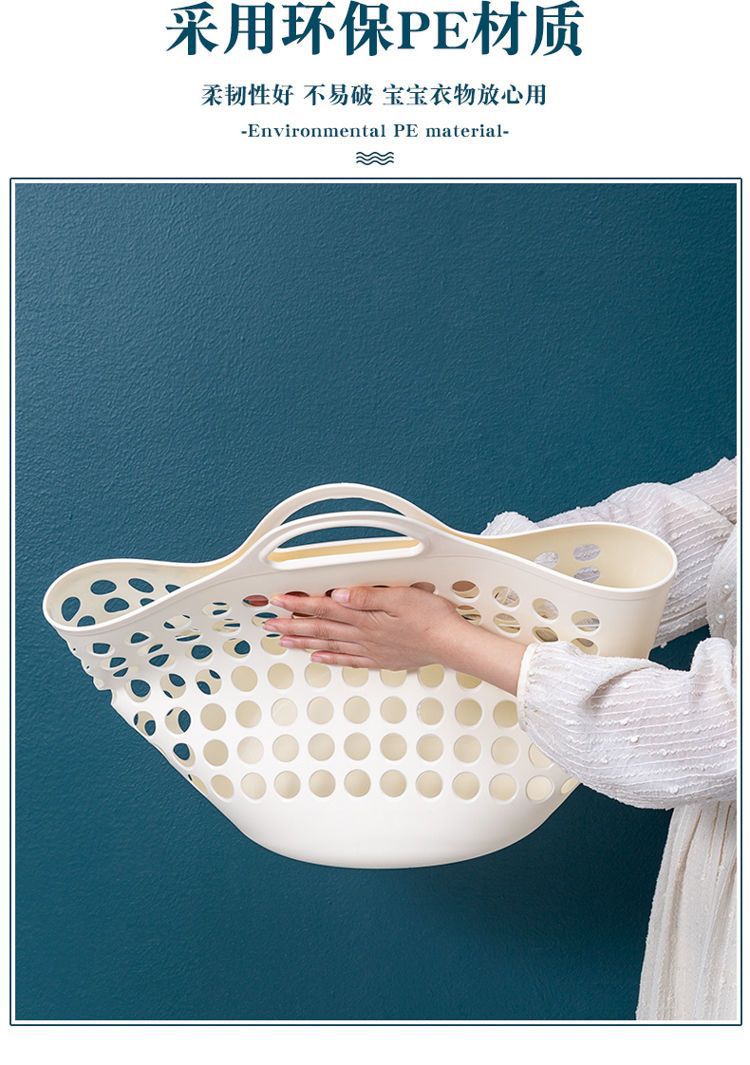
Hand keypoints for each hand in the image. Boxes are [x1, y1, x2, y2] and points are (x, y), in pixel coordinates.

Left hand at [264, 585, 463, 670]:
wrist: (451, 643)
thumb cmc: (431, 618)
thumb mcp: (400, 597)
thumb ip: (367, 596)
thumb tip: (338, 595)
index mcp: (366, 618)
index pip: (325, 609)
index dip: (299, 604)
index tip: (279, 602)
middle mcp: (363, 636)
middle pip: (321, 629)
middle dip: (293, 626)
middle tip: (270, 626)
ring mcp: (370, 650)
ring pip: (329, 645)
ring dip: (304, 643)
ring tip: (284, 642)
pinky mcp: (379, 659)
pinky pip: (348, 660)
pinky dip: (330, 659)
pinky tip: (318, 658)